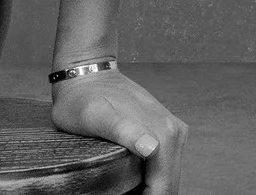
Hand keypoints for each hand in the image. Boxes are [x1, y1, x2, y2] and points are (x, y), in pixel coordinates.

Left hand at [50, 67, 187, 194]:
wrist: (87, 72)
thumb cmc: (81, 98)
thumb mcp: (92, 116)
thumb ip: (121, 131)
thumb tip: (150, 147)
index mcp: (161, 133)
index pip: (162, 188)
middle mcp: (174, 131)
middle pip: (170, 183)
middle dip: (149, 193)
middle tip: (122, 192)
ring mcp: (173, 129)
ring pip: (170, 176)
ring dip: (153, 187)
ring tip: (127, 189)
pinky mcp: (168, 128)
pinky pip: (167, 163)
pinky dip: (154, 176)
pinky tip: (135, 176)